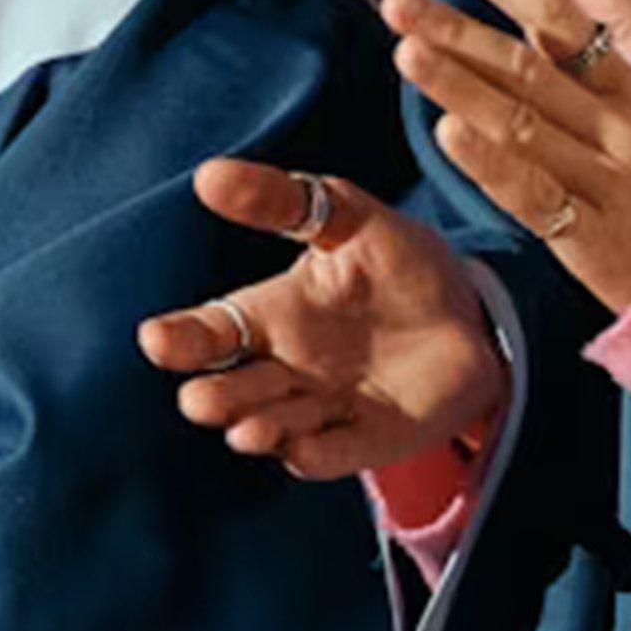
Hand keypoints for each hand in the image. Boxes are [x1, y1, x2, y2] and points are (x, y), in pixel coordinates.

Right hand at [136, 162, 507, 479]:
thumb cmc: (399, 260)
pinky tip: (299, 450)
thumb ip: (280, 200)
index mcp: (273, 315)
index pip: (213, 331)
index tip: (154, 339)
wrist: (475, 311)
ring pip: (277, 426)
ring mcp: (326, 408)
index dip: (181, 339)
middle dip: (217, 397)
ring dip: (261, 428)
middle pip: (235, 389)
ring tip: (249, 429)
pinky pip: (333, 455)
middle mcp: (288, 368)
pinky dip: (315, 456)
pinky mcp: (369, 439)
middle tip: (200, 399)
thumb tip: (207, 175)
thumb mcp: (347, 217)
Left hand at [386, 0, 630, 314]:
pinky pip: (533, 195)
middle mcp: (618, 126)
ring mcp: (604, 182)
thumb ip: (624, 20)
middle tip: (397, 1)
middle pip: (528, 67)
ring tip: (405, 51)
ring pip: (522, 125)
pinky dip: (491, 164)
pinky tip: (446, 133)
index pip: (556, 11)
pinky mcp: (588, 238)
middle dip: (457, 30)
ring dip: (461, 87)